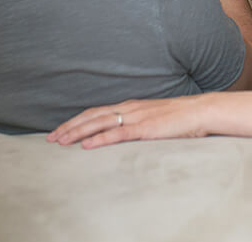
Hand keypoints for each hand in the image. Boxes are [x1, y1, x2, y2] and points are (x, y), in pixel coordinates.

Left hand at [47, 95, 210, 148]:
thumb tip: (123, 132)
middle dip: (69, 127)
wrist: (200, 111)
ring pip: (99, 123)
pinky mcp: (144, 128)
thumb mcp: (153, 118)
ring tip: (61, 141)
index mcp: (129, 106)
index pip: (96, 112)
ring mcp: (136, 117)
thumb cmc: (180, 118)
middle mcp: (128, 108)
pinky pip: (117, 134)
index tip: (60, 130)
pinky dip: (100, 138)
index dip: (77, 121)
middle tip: (51, 138)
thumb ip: (137, 123)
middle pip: (91, 116)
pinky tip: (87, 145)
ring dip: (78, 132)